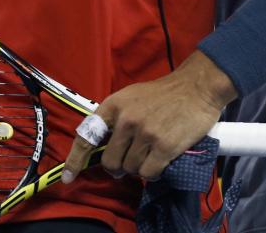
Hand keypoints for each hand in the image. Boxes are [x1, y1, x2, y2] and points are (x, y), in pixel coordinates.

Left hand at [60, 50, 235, 183]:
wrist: (196, 87)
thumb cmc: (163, 93)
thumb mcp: (132, 97)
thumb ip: (116, 118)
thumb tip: (104, 146)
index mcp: (114, 105)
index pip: (87, 136)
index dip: (75, 160)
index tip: (69, 177)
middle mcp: (126, 119)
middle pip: (110, 161)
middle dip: (117, 167)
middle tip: (128, 163)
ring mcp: (145, 134)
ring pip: (130, 169)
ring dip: (138, 168)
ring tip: (150, 155)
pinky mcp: (164, 147)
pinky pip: (148, 173)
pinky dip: (152, 173)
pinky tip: (159, 162)